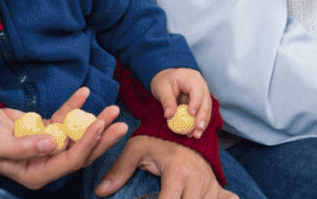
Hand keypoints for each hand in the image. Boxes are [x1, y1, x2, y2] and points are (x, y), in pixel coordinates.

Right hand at [0, 87, 125, 188]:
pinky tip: (84, 92)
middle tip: (121, 123)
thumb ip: (22, 148)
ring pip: (78, 136)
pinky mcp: (48, 129)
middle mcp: (47, 162)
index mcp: (36, 174)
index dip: (86, 145)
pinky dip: (75, 106)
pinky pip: (65, 118)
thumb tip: (52, 145)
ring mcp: (49, 146)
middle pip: (81, 152)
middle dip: (102, 138)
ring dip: (95, 122)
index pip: (68, 162)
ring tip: (113, 109)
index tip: (100, 126)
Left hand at [93, 134, 234, 198]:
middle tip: (158, 198)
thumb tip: (100, 192)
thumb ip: (119, 170)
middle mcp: (197, 180)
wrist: (184, 126)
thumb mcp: (136, 149)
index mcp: (178, 172)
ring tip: (172, 198)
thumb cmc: (158, 139)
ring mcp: (209, 184)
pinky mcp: (215, 187)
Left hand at [150, 68, 211, 138]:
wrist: (166, 78)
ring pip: (207, 107)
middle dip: (203, 115)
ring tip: (196, 135)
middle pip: (206, 99)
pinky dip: (198, 122)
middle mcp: (200, 83)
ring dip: (203, 122)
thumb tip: (169, 115)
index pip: (197, 89)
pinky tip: (194, 132)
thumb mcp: (161, 88)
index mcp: (190, 77)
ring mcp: (201, 92)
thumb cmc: (163, 81)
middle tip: (198, 128)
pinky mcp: (200, 101)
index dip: (196, 101)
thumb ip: (167, 101)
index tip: (191, 113)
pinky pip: (202, 112)